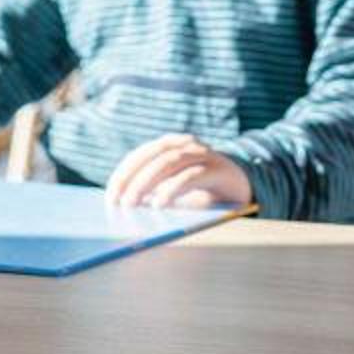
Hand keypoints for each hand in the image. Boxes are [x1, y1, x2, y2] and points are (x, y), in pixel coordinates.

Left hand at [106, 135, 251, 211]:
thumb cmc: (202, 192)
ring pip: (168, 162)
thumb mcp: (175, 191)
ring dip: (146, 183)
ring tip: (132, 204)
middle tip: (117, 202)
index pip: (139, 156)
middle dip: (130, 179)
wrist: (243, 187)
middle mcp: (185, 145)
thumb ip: (154, 193)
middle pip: (151, 156)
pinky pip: (191, 176)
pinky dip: (172, 189)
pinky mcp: (217, 169)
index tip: (109, 196)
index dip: (122, 174)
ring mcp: (203, 154)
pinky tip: (160, 204)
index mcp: (170, 146)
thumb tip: (125, 209)